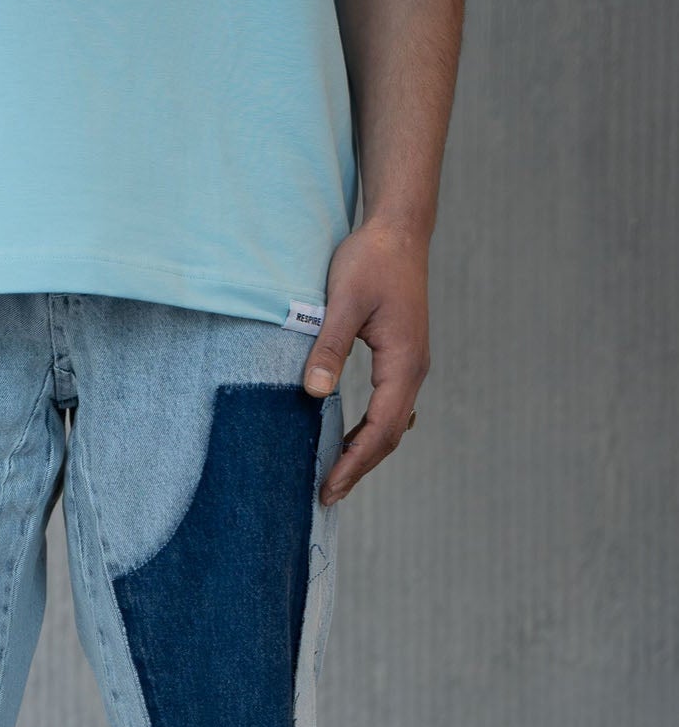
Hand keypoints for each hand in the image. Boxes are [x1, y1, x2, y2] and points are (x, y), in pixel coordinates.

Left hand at [302, 220, 430, 506]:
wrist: (398, 230)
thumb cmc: (371, 260)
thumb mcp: (343, 301)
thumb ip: (329, 347)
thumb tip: (313, 392)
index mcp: (404, 362)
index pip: (381, 429)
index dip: (354, 463)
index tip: (328, 488)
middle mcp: (413, 370)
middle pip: (390, 435)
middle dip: (359, 467)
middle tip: (326, 496)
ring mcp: (410, 365)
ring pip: (393, 424)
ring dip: (366, 452)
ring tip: (336, 477)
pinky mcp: (402, 358)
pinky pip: (390, 407)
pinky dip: (371, 431)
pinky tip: (349, 439)